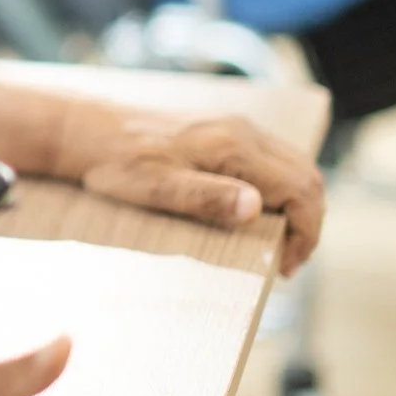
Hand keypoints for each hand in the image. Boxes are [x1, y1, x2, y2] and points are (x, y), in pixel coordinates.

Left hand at [71, 110, 325, 274]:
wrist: (87, 130)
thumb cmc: (118, 163)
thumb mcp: (158, 188)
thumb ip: (207, 198)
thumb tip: (255, 208)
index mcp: (235, 147)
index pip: (301, 188)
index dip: (306, 231)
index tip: (286, 267)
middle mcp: (244, 131)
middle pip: (306, 176)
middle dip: (308, 223)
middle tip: (286, 263)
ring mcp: (235, 128)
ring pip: (292, 166)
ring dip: (296, 206)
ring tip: (276, 244)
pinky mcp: (223, 131)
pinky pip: (271, 160)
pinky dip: (279, 190)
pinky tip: (256, 213)